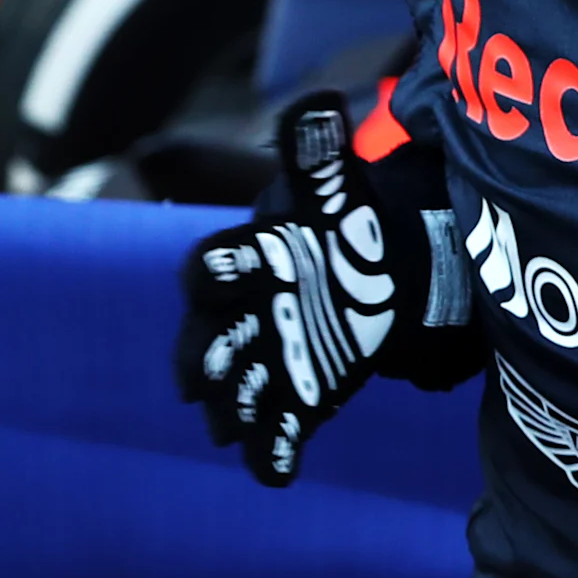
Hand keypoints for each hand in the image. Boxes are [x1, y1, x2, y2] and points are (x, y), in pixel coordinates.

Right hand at [174, 93, 424, 484]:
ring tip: (233, 429)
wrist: (375, 274)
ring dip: (232, 409)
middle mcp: (243, 315)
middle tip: (201, 381)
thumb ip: (318, 157)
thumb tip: (317, 103)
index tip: (217, 276)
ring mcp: (267, 357)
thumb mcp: (335, 194)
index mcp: (248, 261)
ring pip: (235, 388)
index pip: (213, 266)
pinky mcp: (297, 393)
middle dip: (203, 359)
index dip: (216, 272)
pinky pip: (276, 427)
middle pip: (206, 340)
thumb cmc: (338, 232)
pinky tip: (276, 473)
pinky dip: (273, 452)